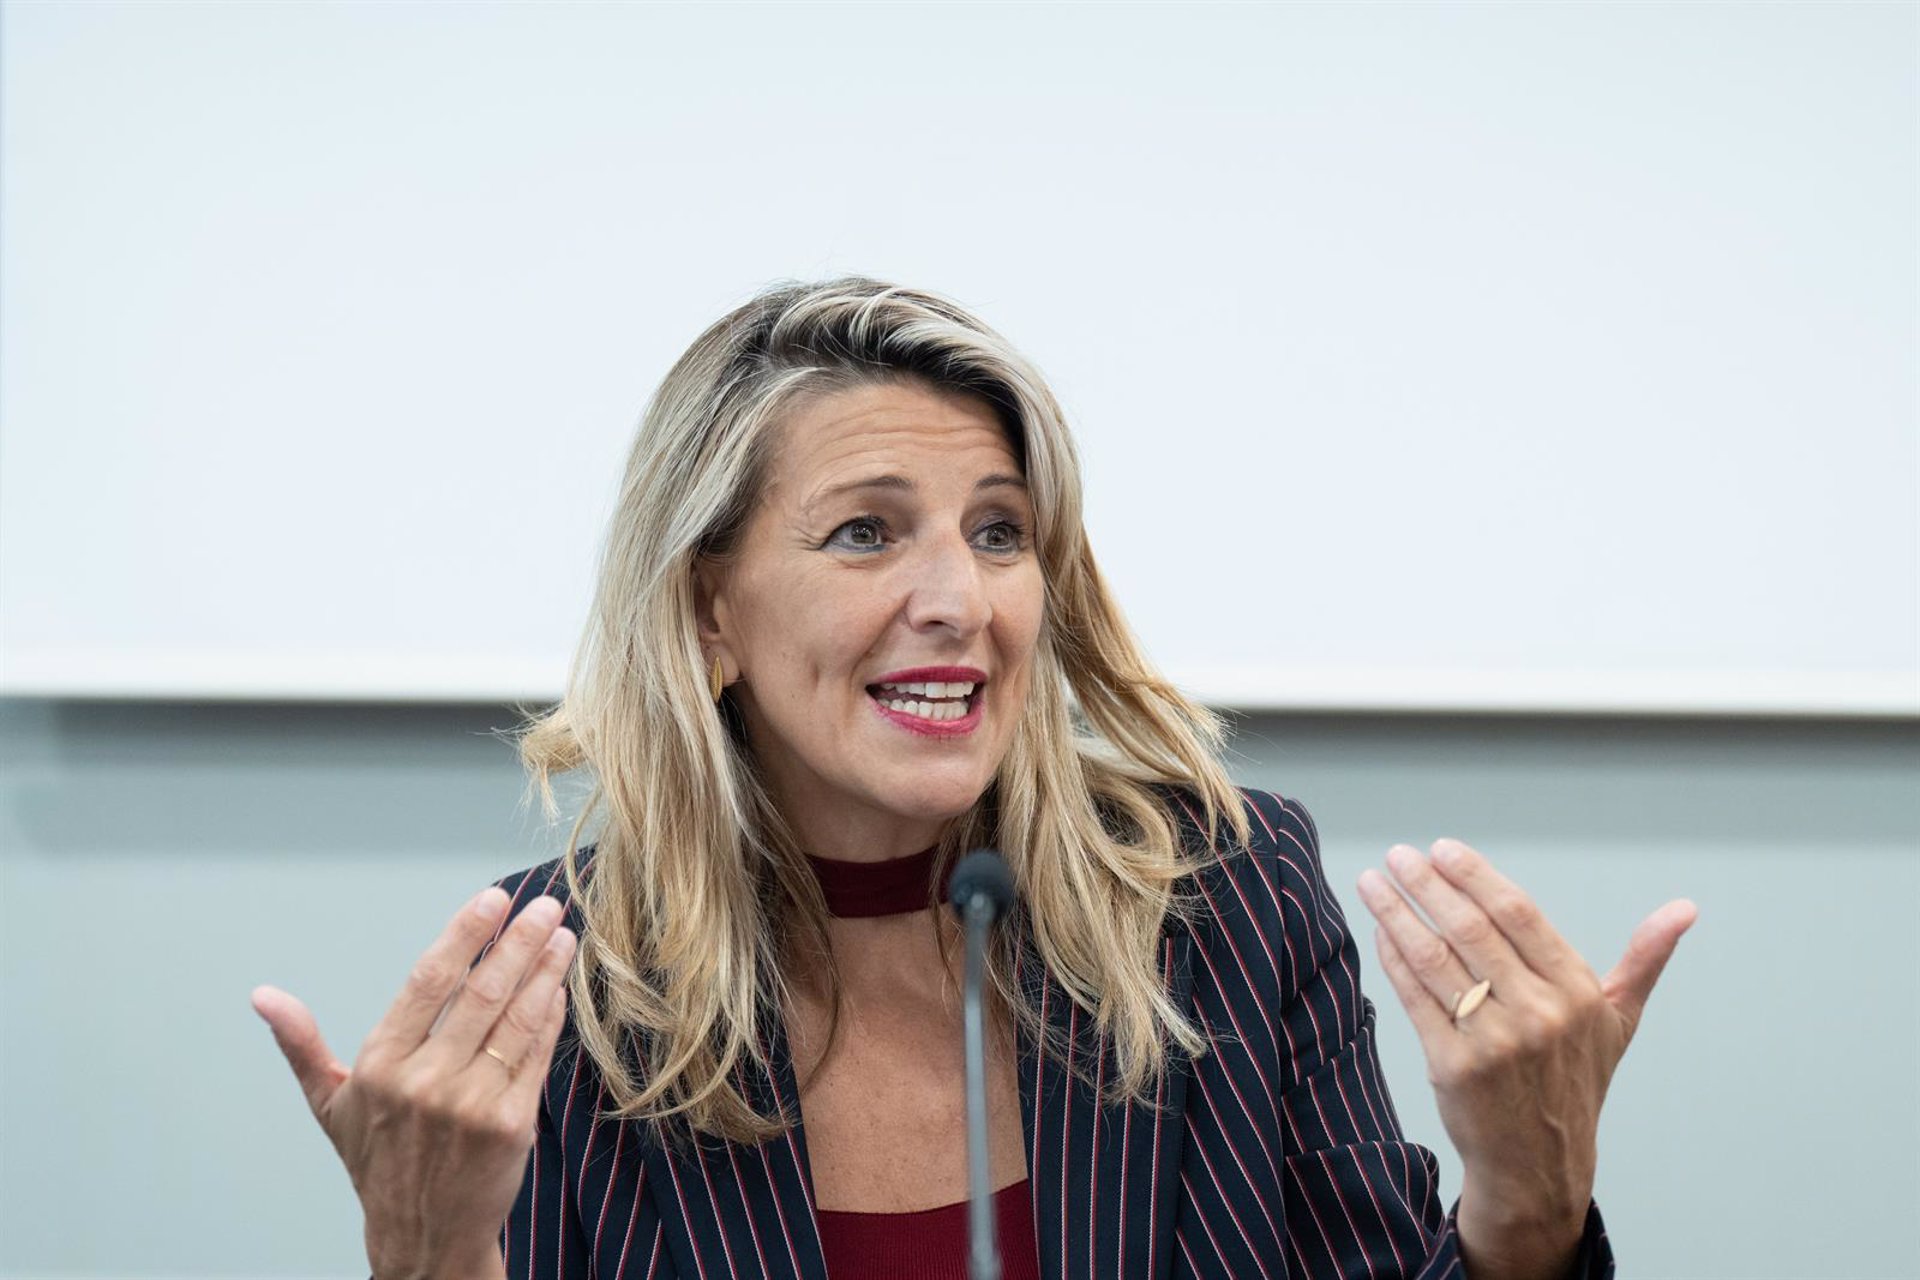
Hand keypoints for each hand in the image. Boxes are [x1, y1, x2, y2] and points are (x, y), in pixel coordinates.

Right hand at [251, 888, 575, 1279]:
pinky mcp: (511, 1124)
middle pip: (481, 992)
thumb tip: (262, 996)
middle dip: (519, 941)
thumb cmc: (379, 1163)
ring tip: (562, 935)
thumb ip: (302, 1044)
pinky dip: (552, 1016)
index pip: (429, 980)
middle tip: (545, 905)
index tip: (493, 900)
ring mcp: (471, 1103)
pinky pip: (536, 1055)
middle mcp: (425, 1081)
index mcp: (380, 1065)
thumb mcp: (329, 1106)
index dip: (465, 934)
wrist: (423, 1237)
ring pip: (516, 1019)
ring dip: (545, 970)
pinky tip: (561, 987)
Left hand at [1356, 839, 1695, 1279]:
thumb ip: (1645, 959)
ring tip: (1372, 881)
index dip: (1476, 876)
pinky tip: (1380, 930)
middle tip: (1398, 855)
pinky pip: (1415, 999)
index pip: (1518, 914)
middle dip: (1426, 885)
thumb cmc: (1574, 1082)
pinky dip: (1392, 959)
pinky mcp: (1453, 1066)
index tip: (1442, 849)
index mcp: (1575, 992)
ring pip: (1435, 959)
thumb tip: (1685, 909)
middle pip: (1471, 929)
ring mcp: (1494, 1041)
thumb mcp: (1617, 1021)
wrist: (1539, 1164)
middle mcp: (1538, 1013)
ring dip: (1397, 913)